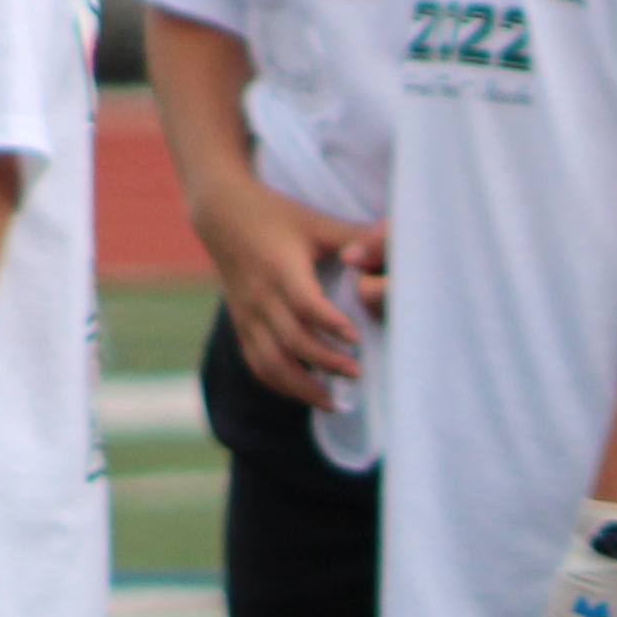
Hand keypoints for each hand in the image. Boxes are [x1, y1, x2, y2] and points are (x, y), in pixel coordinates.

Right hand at [199, 180, 370, 404]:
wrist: (221, 215)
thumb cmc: (277, 216)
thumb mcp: (316, 221)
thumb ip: (354, 236)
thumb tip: (395, 244)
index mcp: (280, 267)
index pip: (303, 303)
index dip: (329, 323)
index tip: (355, 337)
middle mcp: (260, 296)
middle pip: (290, 340)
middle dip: (324, 362)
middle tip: (356, 373)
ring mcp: (247, 315)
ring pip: (269, 362)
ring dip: (301, 386)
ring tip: (333, 401)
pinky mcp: (241, 325)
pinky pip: (256, 363)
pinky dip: (280, 384)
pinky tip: (306, 393)